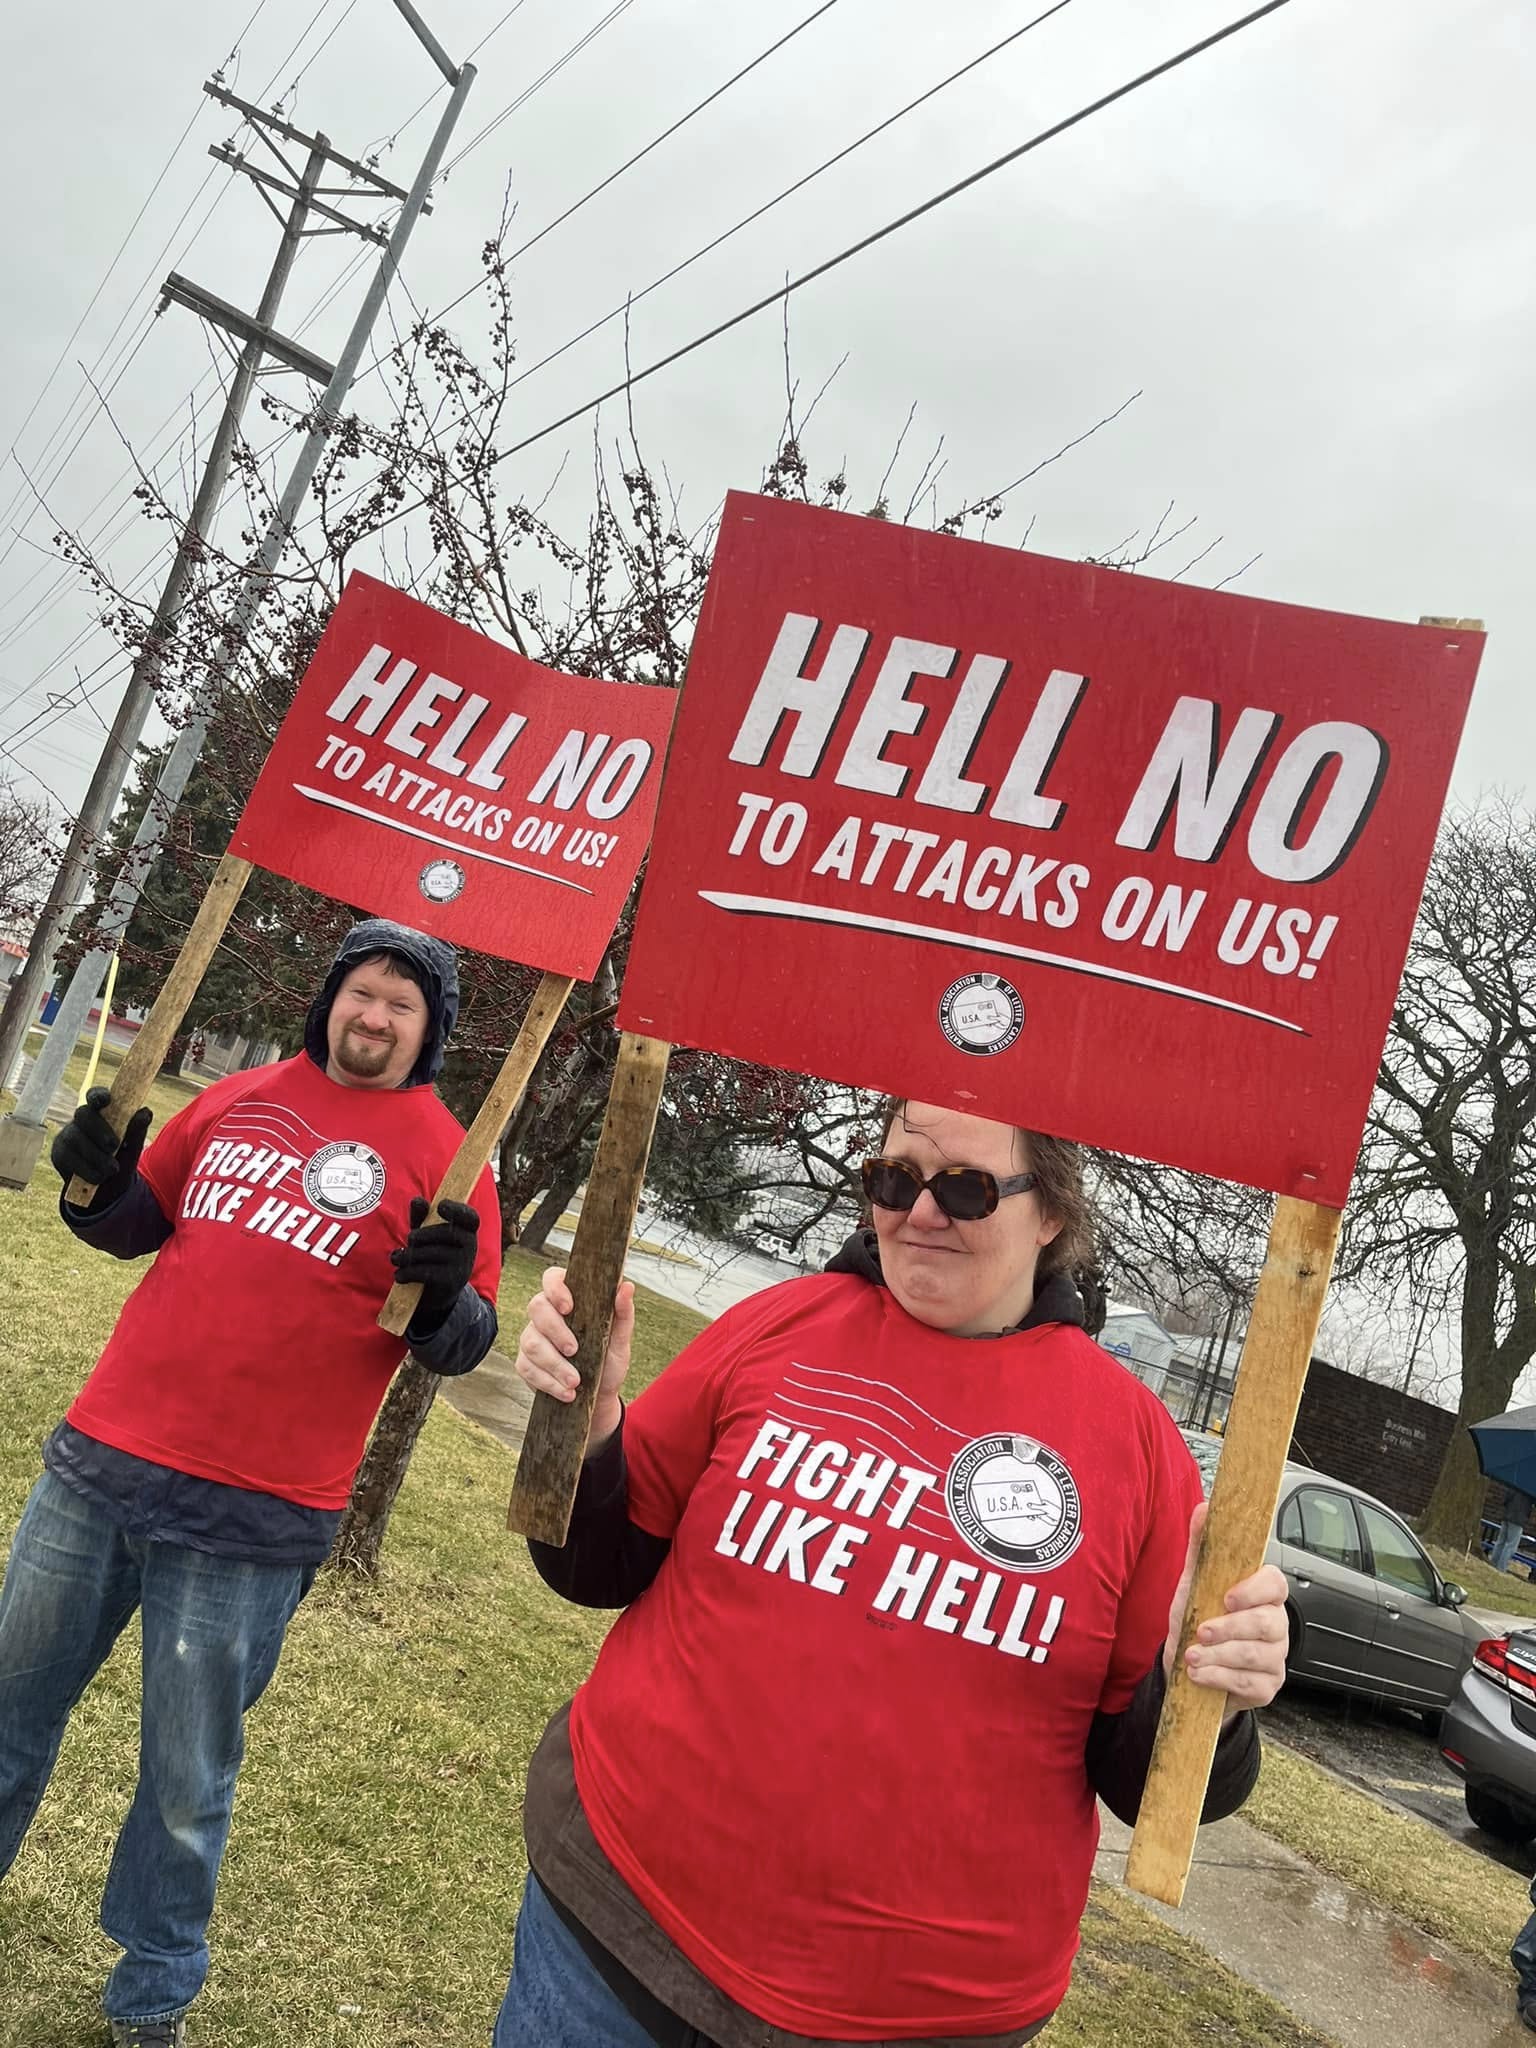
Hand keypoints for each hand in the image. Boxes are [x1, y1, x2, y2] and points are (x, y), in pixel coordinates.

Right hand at [50, 1087, 151, 1208]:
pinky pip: (69, 1158)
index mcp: (101, 1113)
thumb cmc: (120, 1162)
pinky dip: (86, 1170)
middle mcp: (81, 1121)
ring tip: (112, 1169)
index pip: (96, 1096)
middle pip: (83, 1114)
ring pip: (76, 1138)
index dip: (98, 1095)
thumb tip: (145, 1112)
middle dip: (99, 1129)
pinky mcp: (59, 1154)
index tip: (107, 1099)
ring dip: (95, 1155)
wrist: (108, 1192)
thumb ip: (137, 1130)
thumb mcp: (132, 1148)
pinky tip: (98, 1178)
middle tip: (113, 1145)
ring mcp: (68, 1136)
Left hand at [389, 1197, 479, 1321]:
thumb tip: (417, 1201)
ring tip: (397, 1258)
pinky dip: (407, 1273)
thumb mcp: (426, 1235)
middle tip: (409, 1239)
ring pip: (429, 1253)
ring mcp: (462, 1266)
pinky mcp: (451, 1282)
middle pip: (443, 1233)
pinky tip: (400, 1274)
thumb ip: (422, 1217)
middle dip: (419, 1235)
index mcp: (467, 1232)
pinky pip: (425, 1272)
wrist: (438, 1295)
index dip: (458, 1210)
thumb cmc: (432, 1256)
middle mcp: (470, 1248)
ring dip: (407, 1256)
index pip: (470, 1218)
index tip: (440, 1206)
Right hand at [514, 1265, 633, 1451]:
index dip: (555, 1288)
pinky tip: (565, 1392)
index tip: (568, 1308)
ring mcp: (532, 1337)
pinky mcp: (525, 1362)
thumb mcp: (620, 1338)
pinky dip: (547, 1382)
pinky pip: (526, 1367)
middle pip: (536, 1307)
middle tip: (574, 1351)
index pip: (552, 1278)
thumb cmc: (608, 1360)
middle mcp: (546, 1314)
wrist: (599, 1395)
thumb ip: (623, 1312)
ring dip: (554, 1364)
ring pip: (531, 1342)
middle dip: (556, 1331)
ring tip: (575, 1381)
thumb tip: (627, 1286)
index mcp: (569, 1299)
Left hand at [1164, 1503, 1288, 1713]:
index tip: (1227, 1597)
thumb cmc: (1197, 1617)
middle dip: (1230, 1628)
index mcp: (1262, 1595)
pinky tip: (1199, 1675)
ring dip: (1219, 1656)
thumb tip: (1205, 1507)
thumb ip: (1202, 1546)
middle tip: (1200, 1631)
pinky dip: (1220, 1679)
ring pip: (1256, 1656)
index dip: (1255, 1590)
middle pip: (1268, 1624)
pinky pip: (1251, 1684)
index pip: (1276, 1584)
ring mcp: (1275, 1658)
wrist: (1187, 1664)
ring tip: (1191, 1655)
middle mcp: (1276, 1625)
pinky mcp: (1267, 1687)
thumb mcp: (1194, 1581)